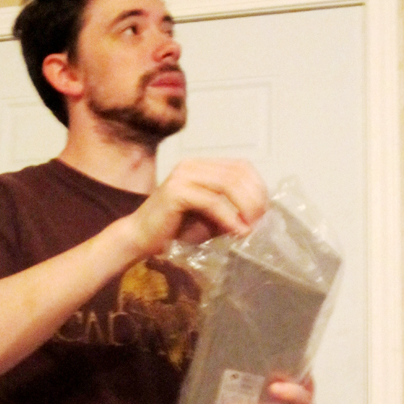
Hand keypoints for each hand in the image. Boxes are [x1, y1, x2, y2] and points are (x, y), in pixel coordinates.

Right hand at [128, 158, 267, 255]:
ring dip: (245, 207)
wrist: (140, 238)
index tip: (263, 211)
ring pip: (228, 184)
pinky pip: (212, 202)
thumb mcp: (210, 219)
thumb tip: (257, 216)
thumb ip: (232, 212)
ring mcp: (183, 176)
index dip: (258, 187)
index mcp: (201, 167)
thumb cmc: (174, 230)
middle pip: (237, 173)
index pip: (241, 167)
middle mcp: (192, 166)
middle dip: (255, 198)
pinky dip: (229, 218)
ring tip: (251, 227)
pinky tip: (237, 232)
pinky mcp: (176, 192)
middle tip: (259, 221)